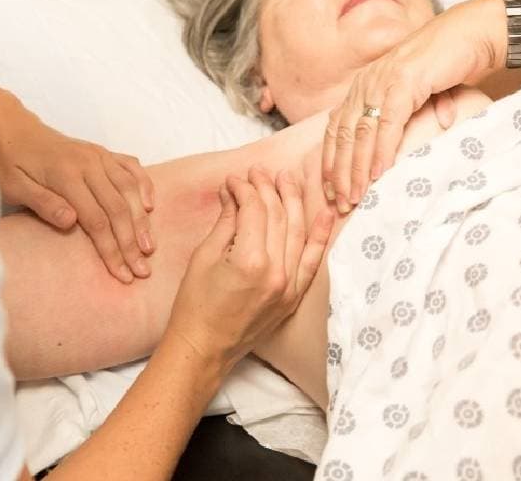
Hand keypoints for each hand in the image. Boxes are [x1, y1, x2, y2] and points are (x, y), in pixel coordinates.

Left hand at [0, 85, 154, 282]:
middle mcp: (88, 163)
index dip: (111, 249)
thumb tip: (71, 222)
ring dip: (142, 219)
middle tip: (143, 269)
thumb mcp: (13, 185)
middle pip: (117, 208)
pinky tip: (150, 205)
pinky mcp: (102, 152)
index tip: (122, 274)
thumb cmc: (7, 161)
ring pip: (128, 189)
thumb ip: (43, 203)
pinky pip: (131, 167)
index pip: (96, 220)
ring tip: (149, 245)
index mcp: (66, 175)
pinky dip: (143, 185)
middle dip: (131, 242)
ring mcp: (98, 155)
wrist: (9, 127)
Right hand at [166, 167, 334, 371]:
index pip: (254, 209)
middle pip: (278, 215)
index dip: (244, 188)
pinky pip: (312, 261)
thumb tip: (232, 193)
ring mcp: (289, 286)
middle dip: (268, 188)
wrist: (203, 349)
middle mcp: (276, 272)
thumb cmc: (194, 305)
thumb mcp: (203, 257)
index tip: (234, 180)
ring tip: (287, 180)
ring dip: (294, 201)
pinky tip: (325, 213)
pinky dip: (320, 236)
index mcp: (250, 260)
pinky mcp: (293, 297)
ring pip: (298, 231)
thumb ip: (225, 222)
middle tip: (259, 172)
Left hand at [322, 0, 498, 211]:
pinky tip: (378, 173)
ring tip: (356, 195)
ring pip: (360, 133)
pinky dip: (381, 151)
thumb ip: (400, 120)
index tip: (330, 190)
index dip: (331, 161)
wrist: (471, 35)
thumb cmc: (445, 66)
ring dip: (356, 168)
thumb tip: (394, 153)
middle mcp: (366, 83)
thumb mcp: (414, 96)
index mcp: (363, 86)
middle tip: (339, 202)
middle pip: (342, 134)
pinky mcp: (403, 83)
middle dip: (339, 172)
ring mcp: (382, 82)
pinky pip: (387, 124)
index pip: (336, 128)